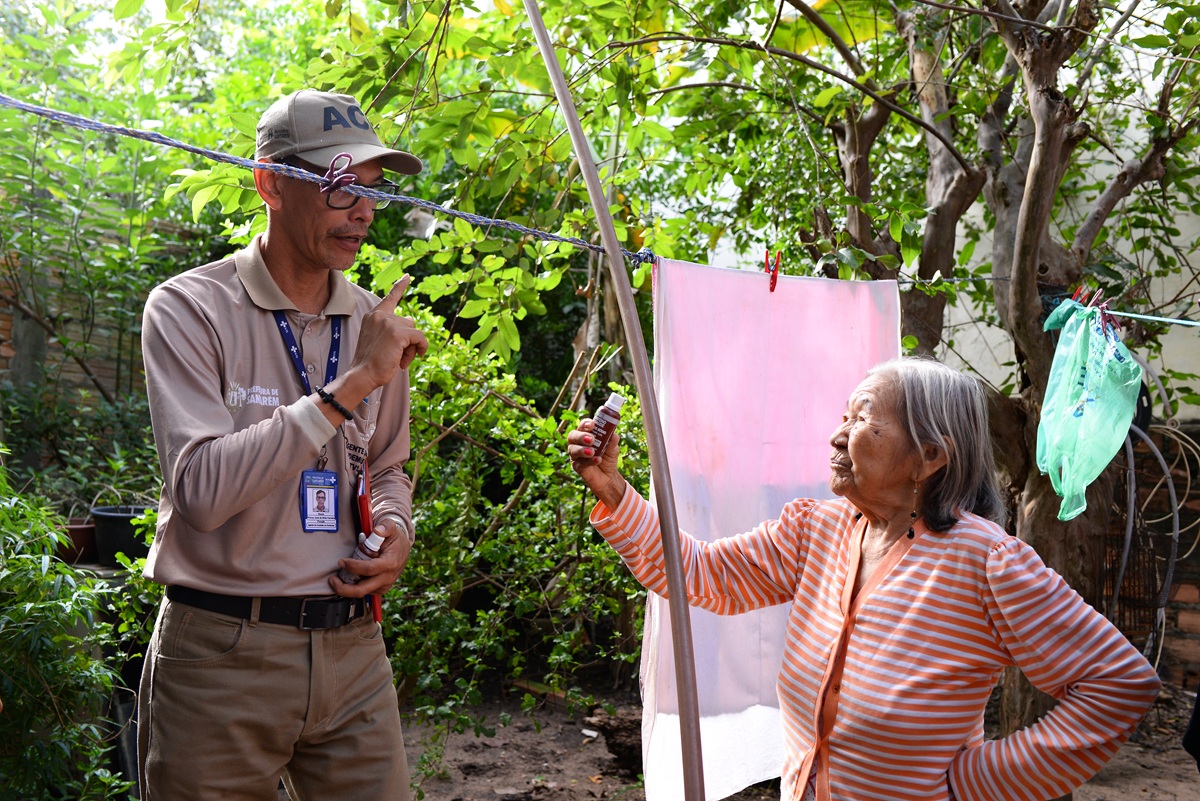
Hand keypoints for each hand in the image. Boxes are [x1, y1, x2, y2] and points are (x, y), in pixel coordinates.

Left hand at [329, 517, 411, 597]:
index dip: (353, 566)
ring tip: (336, 579)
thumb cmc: (395, 538)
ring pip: (362, 593)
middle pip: (362, 589)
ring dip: (347, 588)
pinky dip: (354, 587)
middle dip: (344, 588)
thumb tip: (378, 530)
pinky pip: (365, 592)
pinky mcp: (380, 588)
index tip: (341, 561)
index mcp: (389, 563)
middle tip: (332, 580)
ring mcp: (384, 585)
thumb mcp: (391, 527)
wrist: (403, 548)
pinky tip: (347, 579)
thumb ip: (386, 526)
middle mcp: (387, 577)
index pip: (369, 569)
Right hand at [347, 275, 428, 389]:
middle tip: (395, 356)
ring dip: (411, 348)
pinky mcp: (397, 332)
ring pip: (414, 332)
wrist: (361, 375)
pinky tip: (406, 361)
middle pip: (408, 323)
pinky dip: (420, 349)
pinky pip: (420, 338)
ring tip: (397, 360)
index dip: (400, 287)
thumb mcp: (379, 341)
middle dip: (407, 341)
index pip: (390, 298)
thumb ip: (392, 331)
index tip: (407, 276)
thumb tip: (413, 330)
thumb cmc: (371, 364)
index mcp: (373, 316)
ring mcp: (388, 322)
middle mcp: (380, 315)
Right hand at [566, 418, 626, 509]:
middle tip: (591, 439)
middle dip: (581, 436)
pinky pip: (579, 463)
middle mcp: (578, 443)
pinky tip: (598, 460)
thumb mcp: (613, 449)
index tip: (592, 425)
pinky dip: (589, 461)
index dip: (585, 424)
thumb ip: (613, 441)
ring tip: (592, 452)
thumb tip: (614, 435)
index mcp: (586, 434)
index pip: (582, 426)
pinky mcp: (577, 467)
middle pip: (573, 436)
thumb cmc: (608, 458)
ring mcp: (576, 455)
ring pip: (573, 449)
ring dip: (582, 449)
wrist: (609, 476)